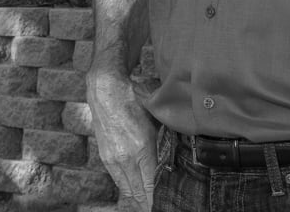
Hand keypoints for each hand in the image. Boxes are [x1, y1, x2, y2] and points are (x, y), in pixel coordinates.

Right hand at [86, 70, 157, 211]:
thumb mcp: (157, 118)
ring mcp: (112, 159)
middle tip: (162, 207)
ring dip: (139, 199)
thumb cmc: (135, 99)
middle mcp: (124, 158)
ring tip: (151, 205)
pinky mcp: (105, 157)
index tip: (170, 205)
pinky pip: (118, 181)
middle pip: (139, 194)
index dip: (159, 200)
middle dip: (150, 204)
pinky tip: (138, 192)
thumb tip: (185, 150)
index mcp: (140, 148)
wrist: (105, 90)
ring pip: (127, 190)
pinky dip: (129, 189)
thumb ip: (168, 138)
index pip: (151, 186)